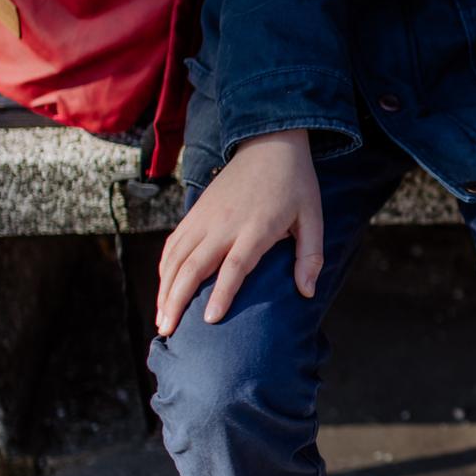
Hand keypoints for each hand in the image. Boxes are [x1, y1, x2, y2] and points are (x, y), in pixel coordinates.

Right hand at [155, 129, 323, 335]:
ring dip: (165, 289)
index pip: (234, 266)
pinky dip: (165, 268)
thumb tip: (307, 293)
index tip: (209, 321)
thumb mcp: (313, 218)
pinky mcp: (195, 212)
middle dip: (178, 301)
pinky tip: (164, 288)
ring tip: (161, 319)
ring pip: (176, 257)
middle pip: (193, 266)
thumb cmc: (295, 185)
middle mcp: (224, 224)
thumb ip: (310, 256)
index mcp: (256, 228)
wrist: (269, 144)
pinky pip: (173, 244)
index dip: (221, 294)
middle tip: (169, 331)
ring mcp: (205, 217)